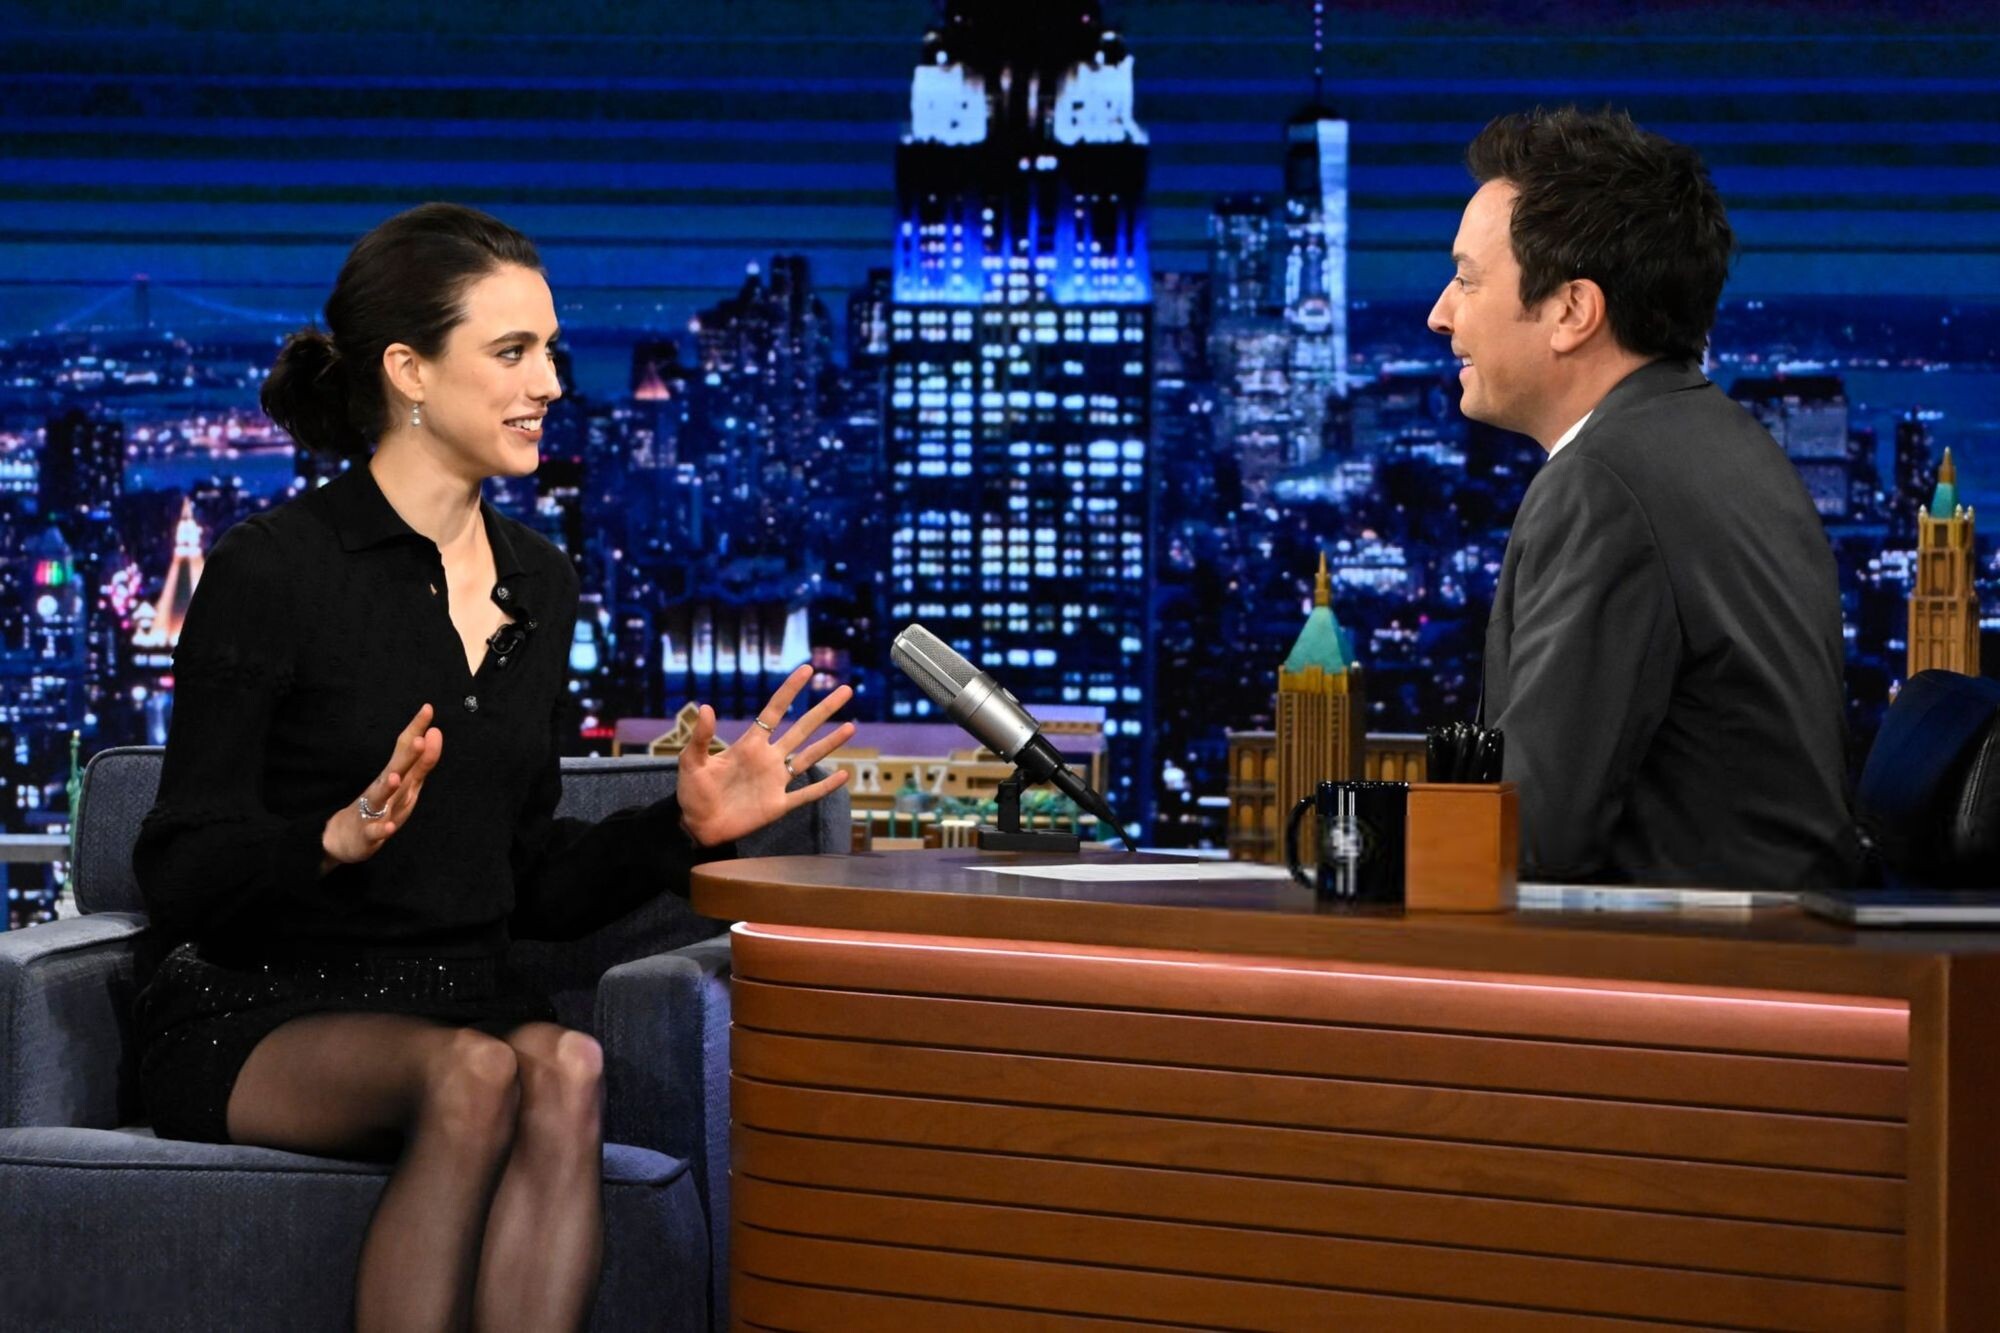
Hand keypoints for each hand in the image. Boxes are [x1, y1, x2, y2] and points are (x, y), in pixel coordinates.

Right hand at [320, 704, 442, 871]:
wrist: (344, 839)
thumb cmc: (380, 806)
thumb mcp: (405, 783)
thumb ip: (421, 761)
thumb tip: (434, 732)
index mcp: (394, 776)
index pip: (405, 749)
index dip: (416, 729)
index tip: (428, 708)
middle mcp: (384, 790)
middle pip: (396, 769)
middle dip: (408, 756)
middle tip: (420, 738)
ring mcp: (372, 811)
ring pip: (381, 798)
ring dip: (388, 788)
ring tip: (396, 777)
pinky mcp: (367, 834)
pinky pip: (375, 831)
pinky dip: (382, 829)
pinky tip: (390, 827)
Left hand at [676, 665, 854, 847]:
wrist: (697, 826)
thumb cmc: (692, 792)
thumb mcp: (691, 761)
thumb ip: (701, 737)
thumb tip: (706, 707)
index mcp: (749, 745)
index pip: (774, 711)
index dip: (790, 690)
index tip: (807, 670)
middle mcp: (768, 759)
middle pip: (802, 729)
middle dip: (824, 710)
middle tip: (845, 690)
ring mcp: (776, 782)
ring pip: (810, 757)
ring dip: (830, 742)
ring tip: (852, 726)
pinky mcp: (779, 805)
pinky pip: (807, 794)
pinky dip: (825, 786)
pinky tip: (843, 775)